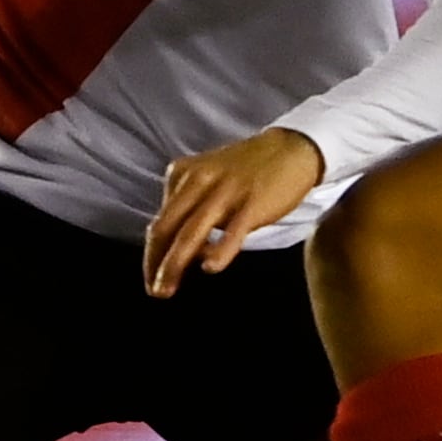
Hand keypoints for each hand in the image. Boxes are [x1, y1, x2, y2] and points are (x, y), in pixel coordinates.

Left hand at [142, 127, 324, 297]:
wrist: (290, 149)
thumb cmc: (246, 169)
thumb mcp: (208, 177)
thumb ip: (190, 205)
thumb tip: (179, 246)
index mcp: (184, 174)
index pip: (160, 221)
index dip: (151, 254)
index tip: (151, 278)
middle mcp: (199, 181)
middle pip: (167, 228)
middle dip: (155, 263)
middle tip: (155, 291)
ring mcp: (226, 192)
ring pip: (191, 233)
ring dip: (175, 264)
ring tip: (168, 289)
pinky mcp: (252, 203)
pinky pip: (232, 231)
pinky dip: (219, 250)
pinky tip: (210, 267)